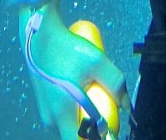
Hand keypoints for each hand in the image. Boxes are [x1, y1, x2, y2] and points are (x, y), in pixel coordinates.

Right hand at [23, 8, 128, 139]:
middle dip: (94, 130)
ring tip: (94, 100)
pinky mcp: (45, 107)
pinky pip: (64, 120)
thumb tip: (126, 104)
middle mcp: (51, 120)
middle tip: (106, 112)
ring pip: (70, 129)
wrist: (40, 36)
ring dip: (85, 122)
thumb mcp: (96, 61)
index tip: (108, 130)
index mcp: (61, 114)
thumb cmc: (67, 49)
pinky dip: (76, 114)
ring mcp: (46, 115)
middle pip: (76, 138)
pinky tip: (82, 96)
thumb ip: (115, 83)